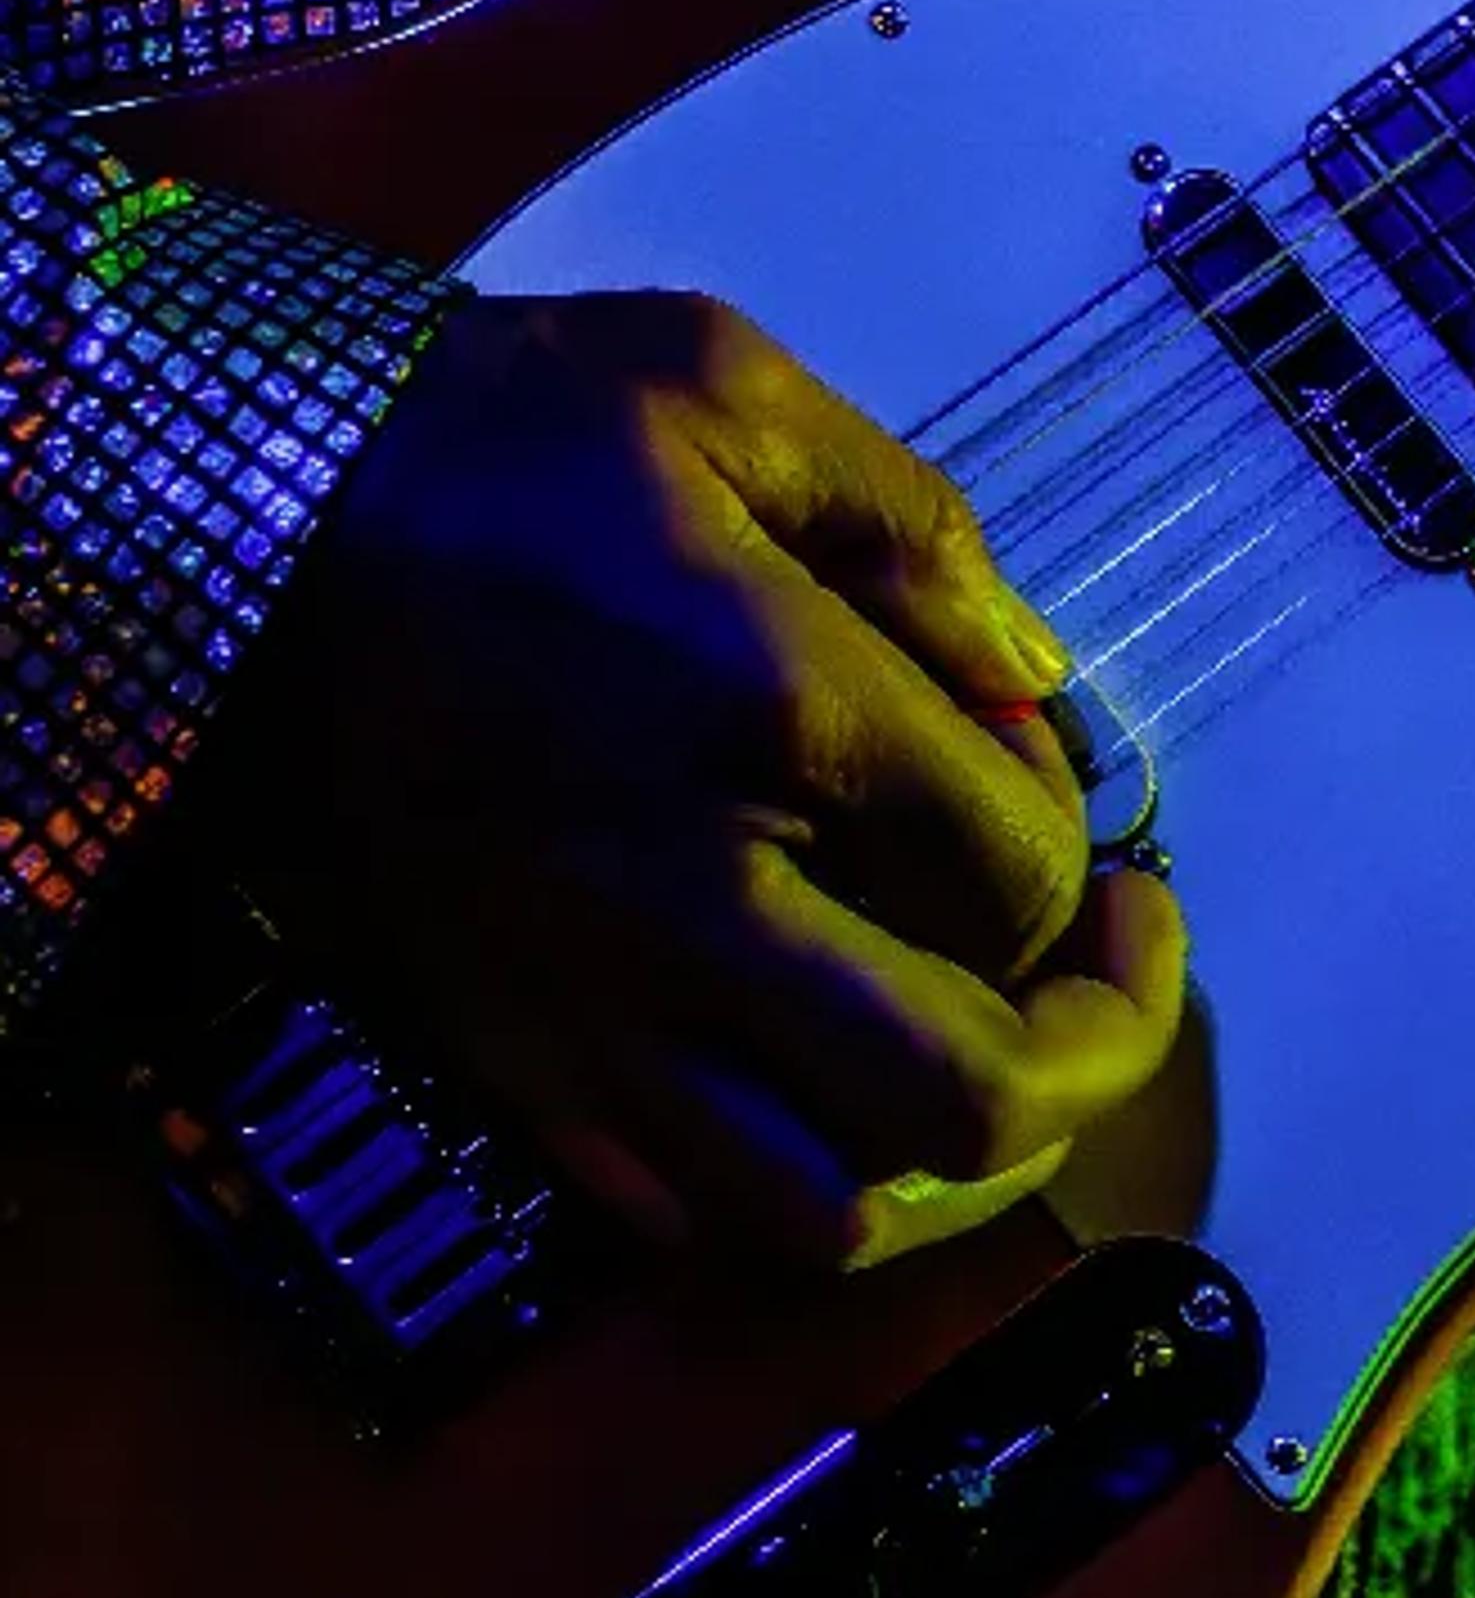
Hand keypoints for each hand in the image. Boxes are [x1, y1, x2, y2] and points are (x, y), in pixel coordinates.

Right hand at [228, 290, 1185, 1270]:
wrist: (235, 529)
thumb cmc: (495, 435)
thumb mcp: (723, 384)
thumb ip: (913, 526)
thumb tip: (1029, 675)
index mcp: (774, 709)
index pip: (1022, 871)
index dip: (1088, 842)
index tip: (1055, 773)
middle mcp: (690, 900)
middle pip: (963, 1096)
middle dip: (1092, 1051)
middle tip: (1116, 963)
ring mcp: (581, 1005)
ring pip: (826, 1212)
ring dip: (951, 1157)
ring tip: (993, 1046)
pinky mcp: (498, 1059)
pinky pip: (680, 1213)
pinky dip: (797, 1186)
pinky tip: (832, 1084)